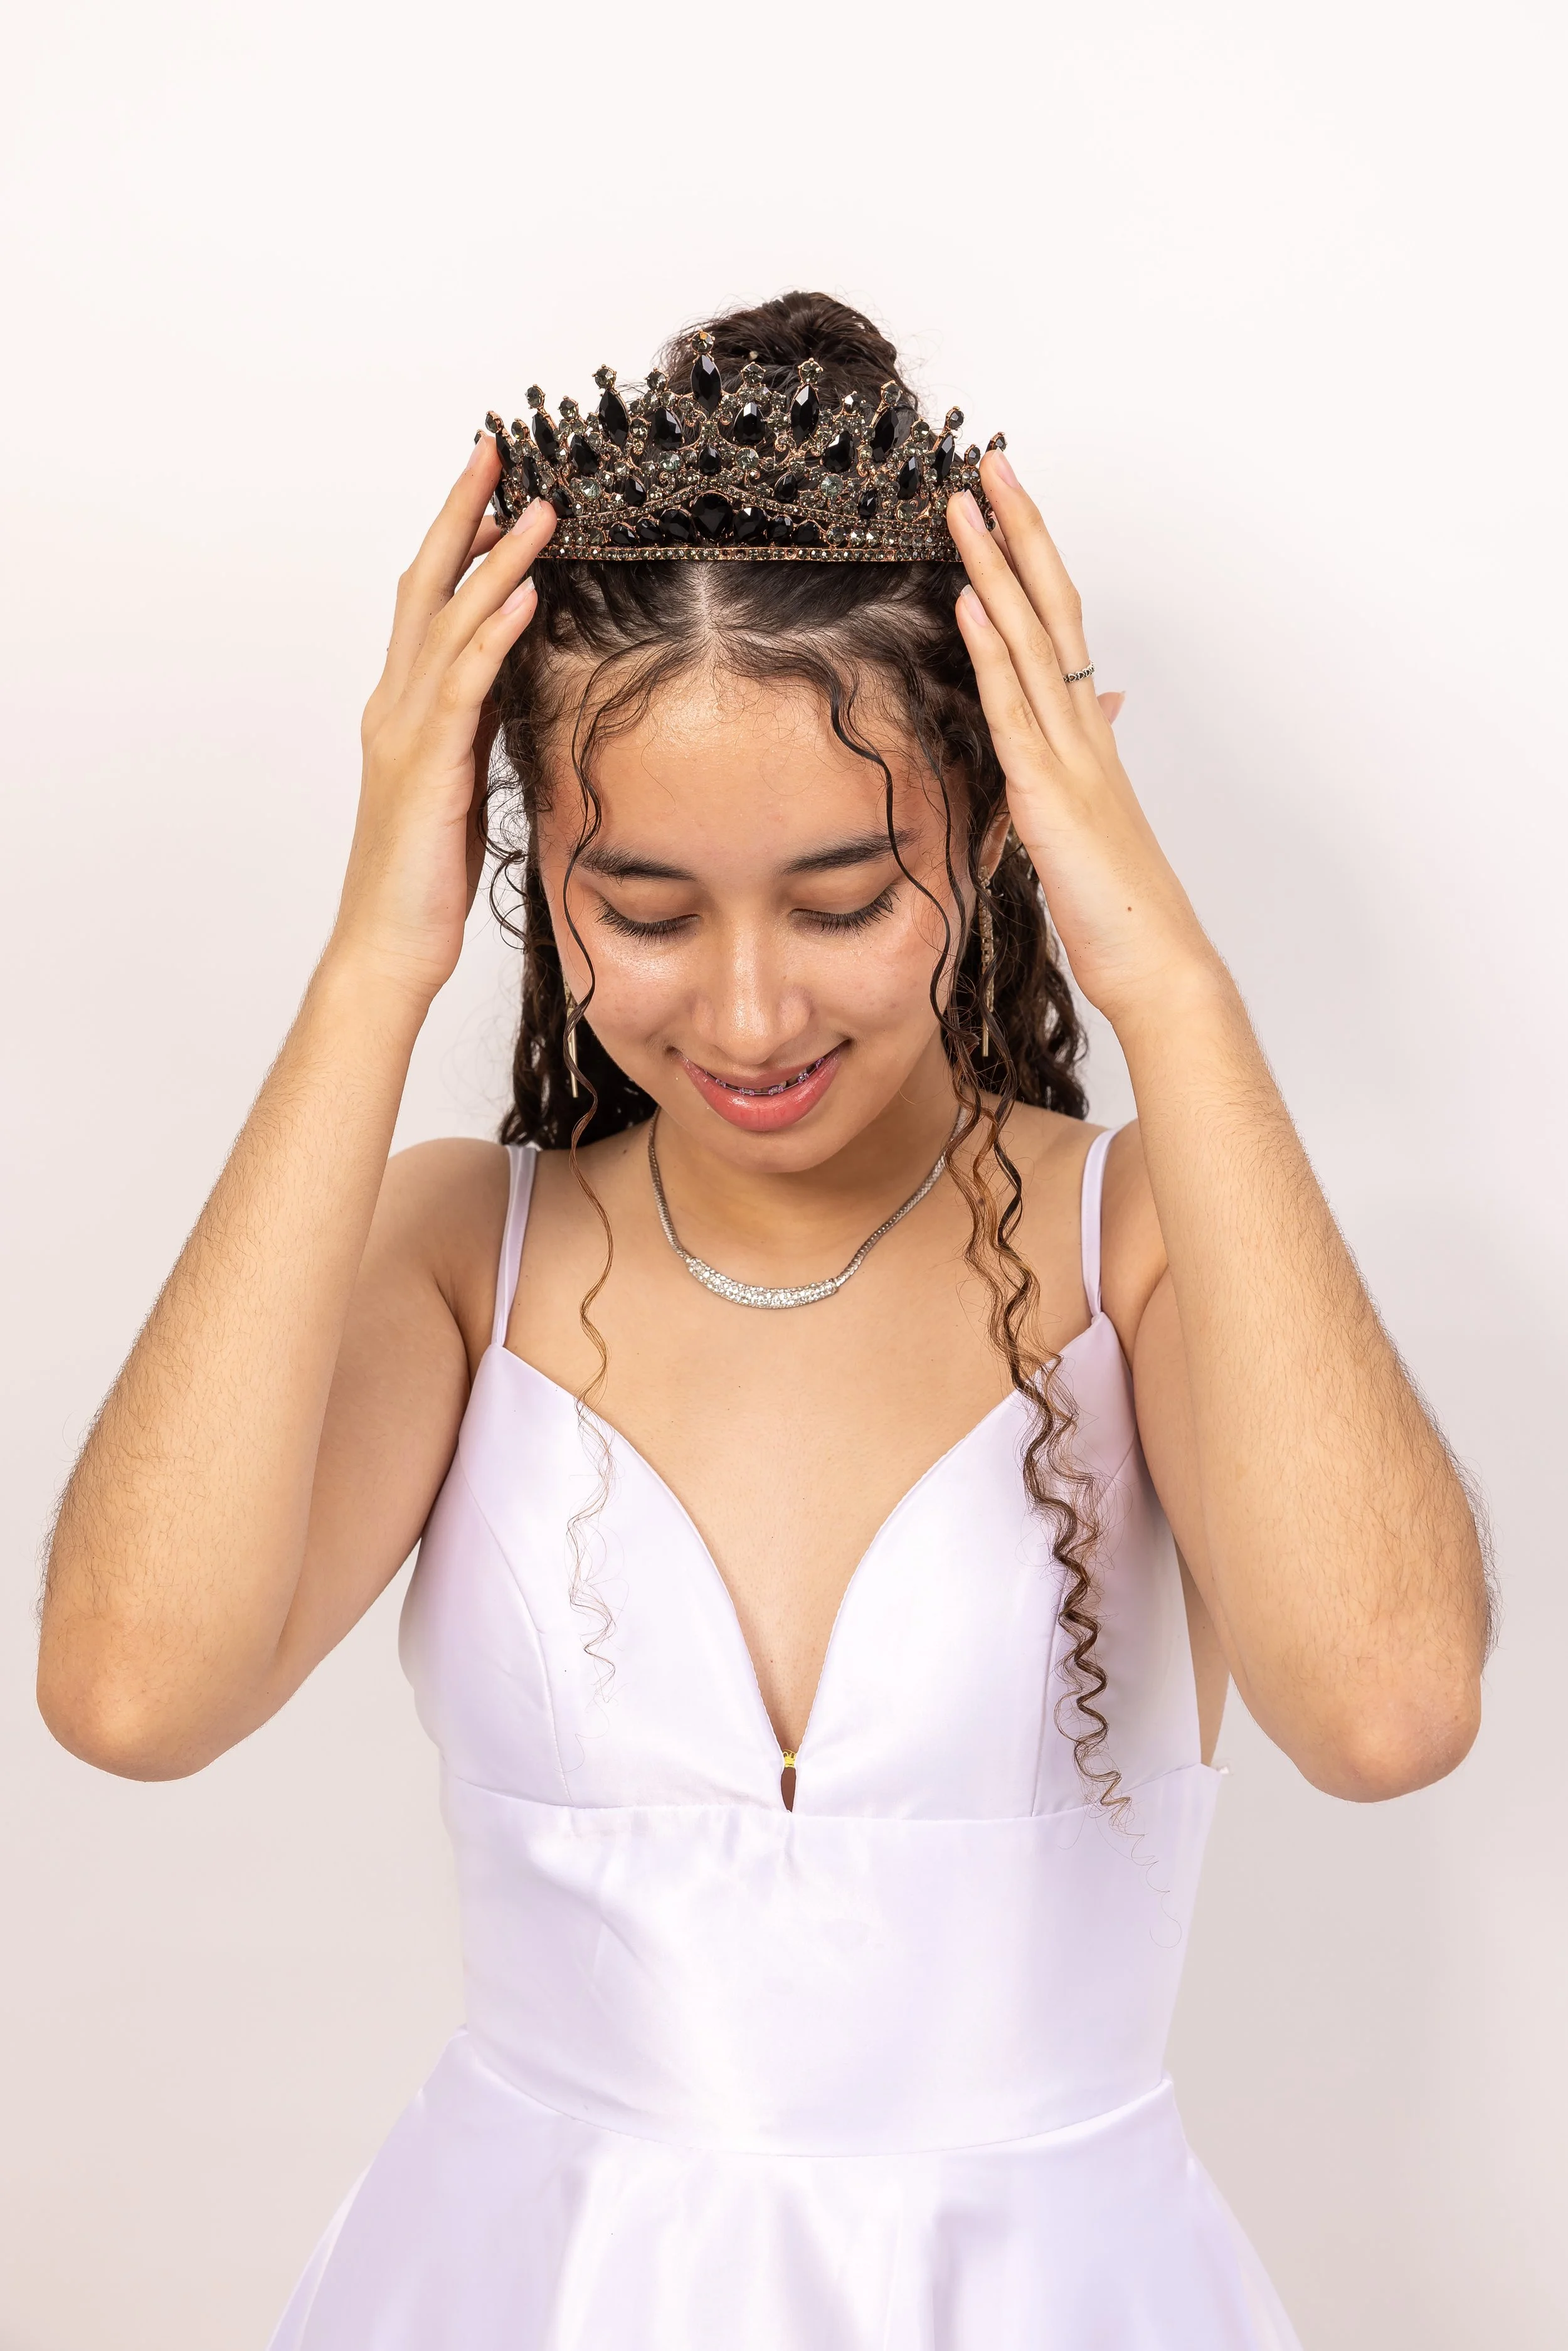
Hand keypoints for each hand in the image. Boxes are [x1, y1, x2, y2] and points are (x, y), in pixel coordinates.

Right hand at [334, 440, 555, 1006]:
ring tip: (541, 509)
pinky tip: (525, 595)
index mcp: (404, 709)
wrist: (389, 944)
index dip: (459, 540)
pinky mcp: (428, 768)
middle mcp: (396, 705)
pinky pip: (464, 686)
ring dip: (497, 560)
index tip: (497, 489)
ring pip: (450, 624)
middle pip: (428, 586)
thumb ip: (477, 729)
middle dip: (463, 514)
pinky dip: (494, 634)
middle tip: (497, 450)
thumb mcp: (461, 785)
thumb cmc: (425, 876)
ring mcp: (406, 732)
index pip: (430, 603)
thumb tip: (512, 686)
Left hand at [949, 456, 1220, 1026]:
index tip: (1005, 507)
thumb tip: (1097, 717)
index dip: (1033, 563)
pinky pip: (1015, 709)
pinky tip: (970, 602)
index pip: (1060, 629)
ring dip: (996, 570)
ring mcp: (1071, 756)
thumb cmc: (1121, 907)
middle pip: (1052, 609)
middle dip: (1020, 533)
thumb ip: (1079, 768)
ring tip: (966, 507)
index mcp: (1090, 736)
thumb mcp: (1088, 826)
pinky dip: (991, 652)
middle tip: (988, 465)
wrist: (1156, 963)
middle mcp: (1086, 730)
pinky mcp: (1050, 793)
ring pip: (1031, 642)